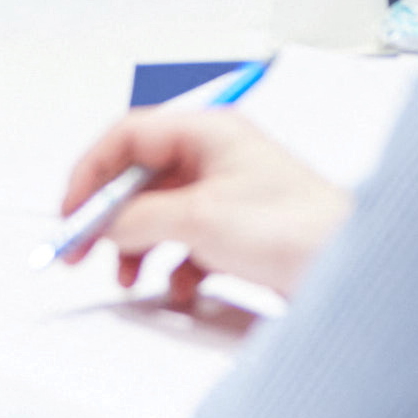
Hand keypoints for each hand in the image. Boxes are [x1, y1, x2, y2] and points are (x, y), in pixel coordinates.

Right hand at [57, 108, 353, 307]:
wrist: (347, 265)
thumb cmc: (294, 226)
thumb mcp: (198, 218)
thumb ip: (139, 217)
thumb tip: (102, 222)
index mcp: (209, 130)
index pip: (129, 135)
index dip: (92, 173)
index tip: (70, 213)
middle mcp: (217, 154)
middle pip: (140, 177)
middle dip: (110, 218)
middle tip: (82, 252)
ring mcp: (228, 192)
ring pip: (159, 214)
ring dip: (137, 247)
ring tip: (129, 276)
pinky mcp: (238, 229)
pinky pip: (185, 242)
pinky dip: (173, 266)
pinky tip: (181, 287)